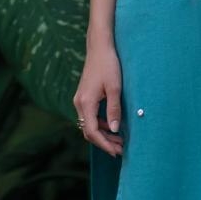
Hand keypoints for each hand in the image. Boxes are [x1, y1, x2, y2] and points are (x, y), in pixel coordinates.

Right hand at [74, 40, 123, 155]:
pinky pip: (90, 117)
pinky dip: (100, 125)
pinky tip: (113, 127)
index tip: (116, 151)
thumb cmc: (109, 65)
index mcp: (85, 103)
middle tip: (121, 150)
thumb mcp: (115, 88)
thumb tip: (116, 130)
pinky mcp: (84, 97)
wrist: (99, 48)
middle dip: (104, 142)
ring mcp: (80, 100)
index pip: (92, 131)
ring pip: (89, 125)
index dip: (104, 144)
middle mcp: (79, 104)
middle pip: (88, 131)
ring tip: (120, 141)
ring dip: (103, 134)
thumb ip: (114, 110)